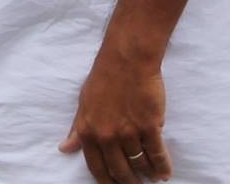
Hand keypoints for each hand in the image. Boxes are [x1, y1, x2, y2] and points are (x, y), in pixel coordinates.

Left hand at [59, 49, 171, 182]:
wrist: (126, 59)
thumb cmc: (104, 77)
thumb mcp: (83, 102)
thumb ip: (77, 128)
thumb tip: (64, 148)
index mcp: (88, 130)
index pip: (97, 167)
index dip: (107, 181)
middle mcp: (106, 135)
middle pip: (120, 171)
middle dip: (129, 181)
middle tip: (135, 183)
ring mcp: (129, 132)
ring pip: (139, 164)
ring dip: (146, 174)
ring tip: (151, 177)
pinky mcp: (149, 126)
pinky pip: (157, 155)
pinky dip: (162, 166)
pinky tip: (164, 171)